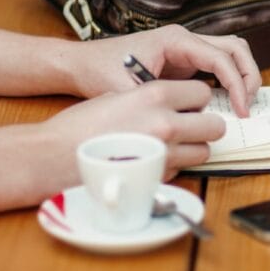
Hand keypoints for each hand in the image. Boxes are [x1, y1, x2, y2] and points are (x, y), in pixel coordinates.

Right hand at [42, 80, 223, 180]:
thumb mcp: (117, 96)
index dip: (196, 100)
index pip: (203, 92)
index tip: (189, 104)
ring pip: (204, 151)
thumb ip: (150, 99)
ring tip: (171, 146)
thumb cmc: (80, 125)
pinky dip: (174, 166)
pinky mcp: (158, 177)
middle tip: (190, 127)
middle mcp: (166, 122)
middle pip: (215, 125)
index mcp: (155, 94)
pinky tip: (153, 160)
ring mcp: (165, 153)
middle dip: (204, 126)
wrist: (54, 156)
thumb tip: (174, 104)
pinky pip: (183, 170)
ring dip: (193, 148)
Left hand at [70, 25, 260, 116]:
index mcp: (175, 39)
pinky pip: (218, 65)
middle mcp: (185, 39)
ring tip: (242, 104)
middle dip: (248, 76)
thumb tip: (187, 122)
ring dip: (242, 76)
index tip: (241, 109)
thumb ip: (158, 104)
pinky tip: (226, 103)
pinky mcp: (185, 61)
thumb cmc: (100, 70)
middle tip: (248, 105)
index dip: (237, 84)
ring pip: (231, 53)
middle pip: (236, 48)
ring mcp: (187, 48)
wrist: (82, 63)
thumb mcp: (127, 91)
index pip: (221, 58)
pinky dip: (229, 81)